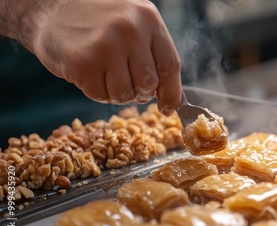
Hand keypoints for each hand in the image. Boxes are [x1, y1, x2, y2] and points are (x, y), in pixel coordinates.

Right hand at [29, 0, 181, 114]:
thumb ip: (153, 51)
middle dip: (140, 92)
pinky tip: (89, 72)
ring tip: (105, 74)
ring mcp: (106, 47)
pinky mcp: (83, 64)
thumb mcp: (133, 21)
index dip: (171, 92)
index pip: (170, 66)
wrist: (49, 10)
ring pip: (125, 94)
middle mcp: (130, 30)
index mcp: (148, 19)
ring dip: (117, 93)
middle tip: (126, 83)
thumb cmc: (98, 20)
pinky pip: (101, 95)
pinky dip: (96, 91)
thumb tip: (170, 96)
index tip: (167, 108)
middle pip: (149, 84)